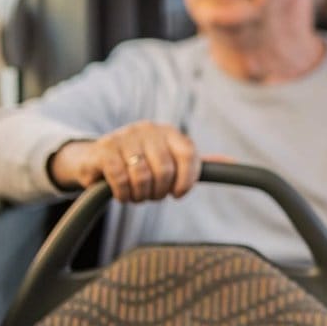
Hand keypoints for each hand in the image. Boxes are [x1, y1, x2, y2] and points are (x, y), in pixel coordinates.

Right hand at [48, 121, 203, 202]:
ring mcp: (125, 136)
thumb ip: (196, 162)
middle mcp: (149, 129)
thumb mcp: (168, 159)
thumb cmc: (138, 162)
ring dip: (140, 195)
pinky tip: (121, 194)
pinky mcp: (104, 149)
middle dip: (159, 192)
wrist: (94, 158)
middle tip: (151, 196)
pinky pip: (119, 178)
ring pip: (142, 176)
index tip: (178, 194)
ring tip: (135, 195)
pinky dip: (122, 193)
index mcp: (169, 132)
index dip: (187, 179)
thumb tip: (232, 163)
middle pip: (165, 170)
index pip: (189, 154)